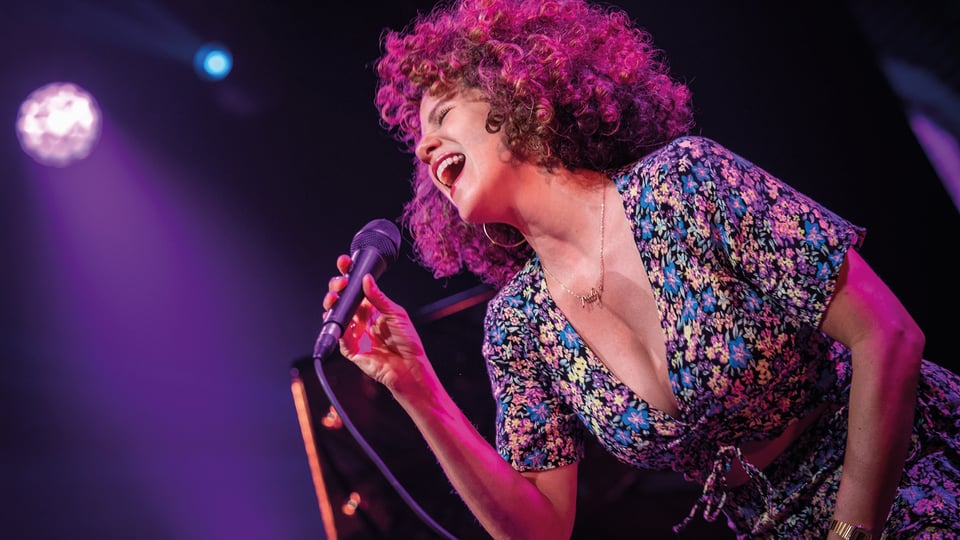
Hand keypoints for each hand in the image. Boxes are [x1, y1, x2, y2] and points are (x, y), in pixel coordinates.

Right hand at [322, 254, 431, 394]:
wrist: (409, 367)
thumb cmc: (408, 342)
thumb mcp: (396, 313)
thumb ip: (378, 298)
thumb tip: (366, 279)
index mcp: (373, 308)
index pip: (357, 288)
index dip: (349, 275)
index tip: (344, 263)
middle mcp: (362, 319)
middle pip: (343, 299)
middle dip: (337, 287)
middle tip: (340, 283)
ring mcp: (355, 333)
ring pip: (336, 315)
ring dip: (332, 304)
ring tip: (334, 297)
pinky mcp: (351, 348)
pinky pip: (338, 336)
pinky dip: (335, 326)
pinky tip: (338, 317)